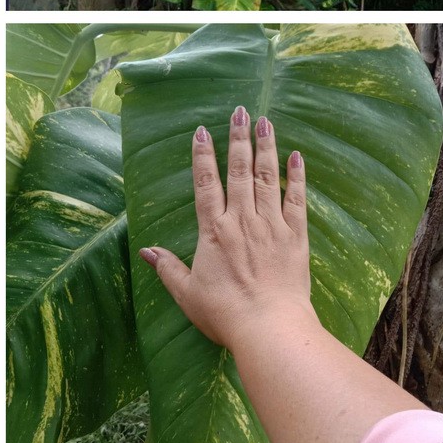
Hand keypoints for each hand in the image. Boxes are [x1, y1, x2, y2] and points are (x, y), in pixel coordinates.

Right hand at [139, 105, 314, 350]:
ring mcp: (271, 226)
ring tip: (265, 121)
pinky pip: (296, 201)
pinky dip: (296, 177)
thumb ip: (167, 267)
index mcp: (214, 230)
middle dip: (238, 139)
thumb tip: (145, 250)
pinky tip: (296, 157)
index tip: (202, 131)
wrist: (271, 330)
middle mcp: (242, 220)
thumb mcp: (187, 293)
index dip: (202, 156)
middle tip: (240, 112)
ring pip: (266, 178)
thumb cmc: (225, 314)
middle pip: (238, 171)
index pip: (206, 184)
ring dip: (265, 148)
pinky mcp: (295, 238)